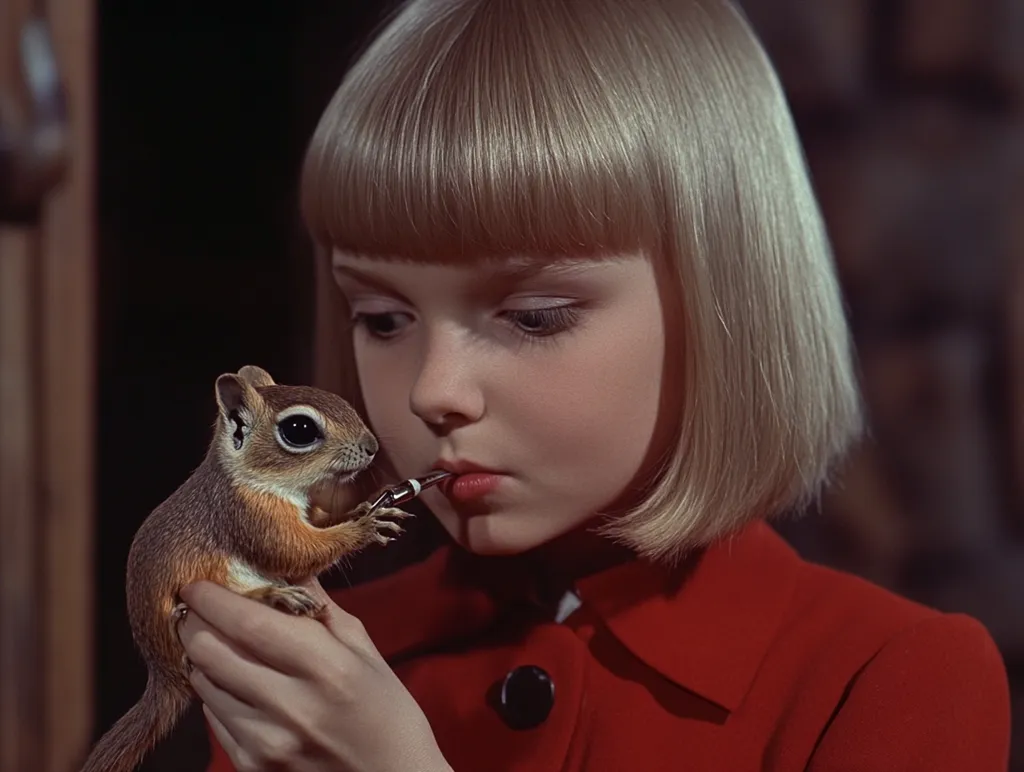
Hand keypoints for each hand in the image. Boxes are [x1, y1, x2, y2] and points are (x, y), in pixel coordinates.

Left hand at [177, 578, 451, 771]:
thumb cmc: (387, 712)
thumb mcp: (365, 652)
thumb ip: (322, 609)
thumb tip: (289, 566)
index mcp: (327, 667)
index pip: (250, 623)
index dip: (214, 599)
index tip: (196, 582)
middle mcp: (292, 706)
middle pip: (213, 652)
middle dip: (194, 624)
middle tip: (193, 609)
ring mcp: (269, 742)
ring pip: (206, 685)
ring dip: (201, 659)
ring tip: (214, 643)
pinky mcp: (255, 767)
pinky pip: (215, 719)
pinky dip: (216, 693)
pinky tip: (234, 683)